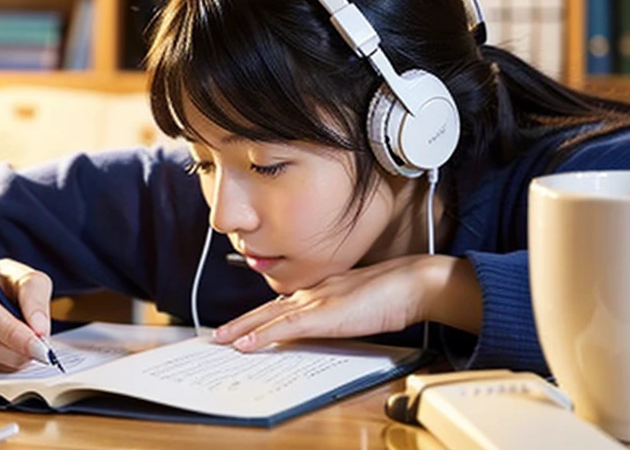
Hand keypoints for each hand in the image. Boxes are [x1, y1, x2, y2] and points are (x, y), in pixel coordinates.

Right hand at [0, 257, 52, 370]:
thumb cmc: (0, 283)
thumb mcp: (23, 277)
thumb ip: (34, 294)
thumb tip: (38, 328)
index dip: (4, 326)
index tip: (36, 342)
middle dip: (9, 348)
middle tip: (40, 351)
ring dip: (6, 359)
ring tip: (27, 350)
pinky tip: (9, 355)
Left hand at [212, 254, 481, 351]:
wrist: (413, 283)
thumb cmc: (394, 293)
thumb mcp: (358, 305)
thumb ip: (339, 312)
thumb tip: (327, 324)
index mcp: (320, 291)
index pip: (281, 306)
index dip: (258, 317)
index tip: (241, 328)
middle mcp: (312, 293)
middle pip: (266, 310)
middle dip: (239, 323)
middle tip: (216, 336)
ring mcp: (315, 302)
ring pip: (268, 318)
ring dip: (241, 330)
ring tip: (219, 340)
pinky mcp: (323, 314)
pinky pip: (284, 327)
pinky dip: (261, 336)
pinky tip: (245, 345)